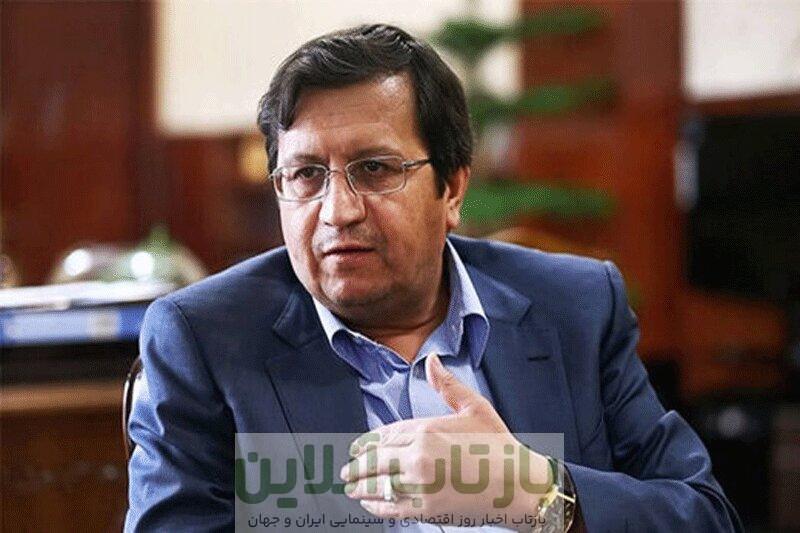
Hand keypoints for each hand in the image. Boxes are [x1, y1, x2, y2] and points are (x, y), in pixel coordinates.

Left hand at [340, 354, 551, 528]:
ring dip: (361, 487)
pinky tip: (371, 504)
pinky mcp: (425, 509)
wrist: (519, 485)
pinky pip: (391, 507)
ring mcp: (420, 484)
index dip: (367, 445)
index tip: (356, 450)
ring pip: (378, 485)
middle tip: (347, 472)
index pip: (384, 436)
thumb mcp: (474, 408)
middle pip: (375, 461)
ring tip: (352, 489)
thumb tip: (431, 361)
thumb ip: (446, 385)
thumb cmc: (499, 446)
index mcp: (426, 429)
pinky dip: (377, 506)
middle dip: (358, 468)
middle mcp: (418, 456)